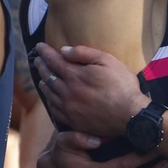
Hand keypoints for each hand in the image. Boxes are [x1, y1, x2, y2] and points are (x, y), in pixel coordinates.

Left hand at [32, 44, 148, 139]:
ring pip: (49, 93)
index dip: (45, 53)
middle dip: (41, 66)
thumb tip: (64, 51)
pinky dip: (49, 100)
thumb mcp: (108, 61)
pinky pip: (54, 109)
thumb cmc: (123, 86)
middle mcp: (67, 92)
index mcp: (75, 76)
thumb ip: (85, 54)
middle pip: (48, 76)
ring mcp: (69, 108)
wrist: (130, 116)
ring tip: (41, 77)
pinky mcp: (73, 121)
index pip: (54, 61)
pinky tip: (50, 97)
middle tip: (37, 59)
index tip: (39, 46)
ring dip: (43, 82)